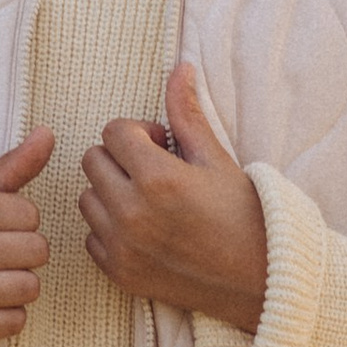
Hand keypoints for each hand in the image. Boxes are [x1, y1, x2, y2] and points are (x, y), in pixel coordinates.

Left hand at [80, 63, 266, 328]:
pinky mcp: (120, 273)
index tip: (163, 146)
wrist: (259, 278)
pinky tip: (144, 230)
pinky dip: (110, 229)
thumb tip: (178, 67)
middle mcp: (132, 213)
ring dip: (111, 192)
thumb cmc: (244, 215)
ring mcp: (123, 246)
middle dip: (120, 158)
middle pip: (93, 160)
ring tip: (148, 201)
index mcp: (158, 178)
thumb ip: (186, 114)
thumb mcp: (217, 159)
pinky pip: (91, 237)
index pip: (113, 131)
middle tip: (155, 171)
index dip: (138, 132)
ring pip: (87, 198)